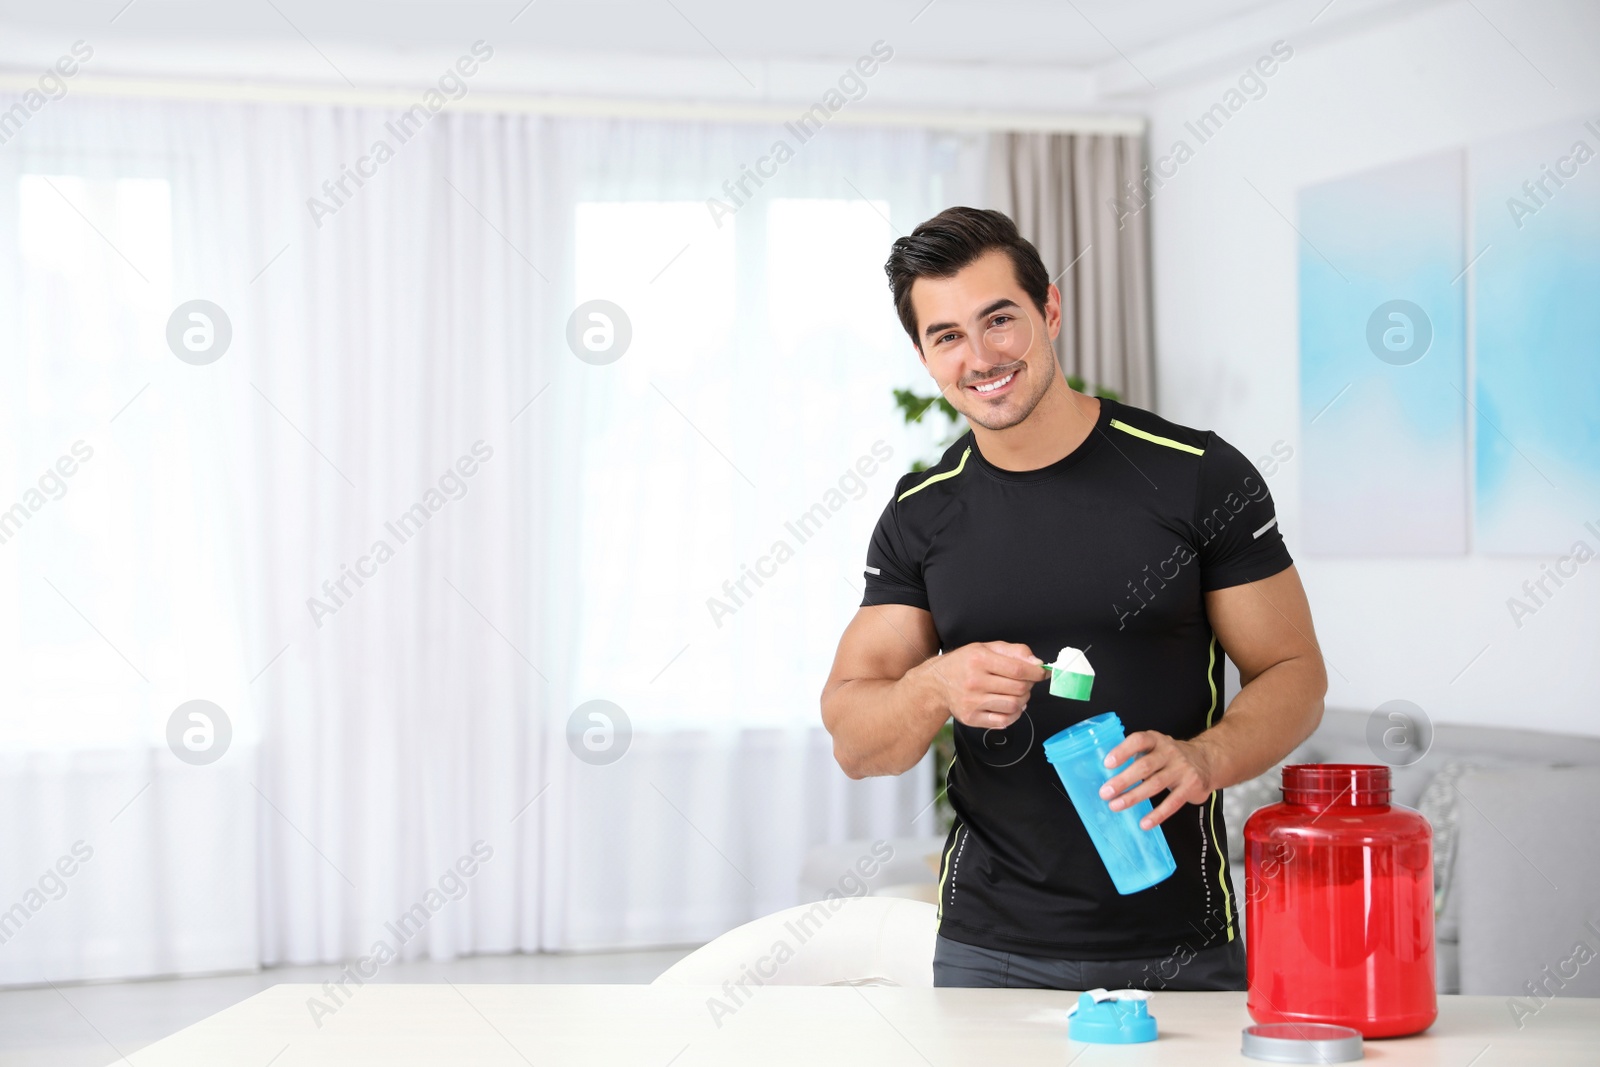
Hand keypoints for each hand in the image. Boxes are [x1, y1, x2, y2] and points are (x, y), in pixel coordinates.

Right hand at [923, 641, 1047, 731]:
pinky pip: (1003, 721)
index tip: (1042, 673)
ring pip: (1013, 706)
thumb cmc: (964, 664)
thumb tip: (1037, 663)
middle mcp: (974, 681)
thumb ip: (1014, 652)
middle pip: (1018, 688)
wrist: (937, 683)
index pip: (1018, 669)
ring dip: (1023, 700)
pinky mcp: (971, 718)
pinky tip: (1010, 707)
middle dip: (1029, 686)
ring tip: (1017, 694)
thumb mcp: (987, 648)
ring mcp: (972, 702)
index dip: (1036, 673)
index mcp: (979, 660)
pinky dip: (1014, 715)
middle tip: (1026, 682)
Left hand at [1098, 731, 1217, 829]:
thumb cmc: (1170, 757)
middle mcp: (1169, 752)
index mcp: (1156, 740)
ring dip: (1134, 797)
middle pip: (1144, 766)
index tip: (1107, 764)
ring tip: (1116, 806)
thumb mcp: (1155, 748)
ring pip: (1155, 784)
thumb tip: (1107, 776)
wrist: (1207, 761)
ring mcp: (1182, 769)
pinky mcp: (1191, 786)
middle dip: (1123, 780)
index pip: (1138, 741)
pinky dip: (1157, 814)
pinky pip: (1172, 802)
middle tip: (1105, 793)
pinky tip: (1144, 823)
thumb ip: (1136, 757)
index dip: (1122, 751)